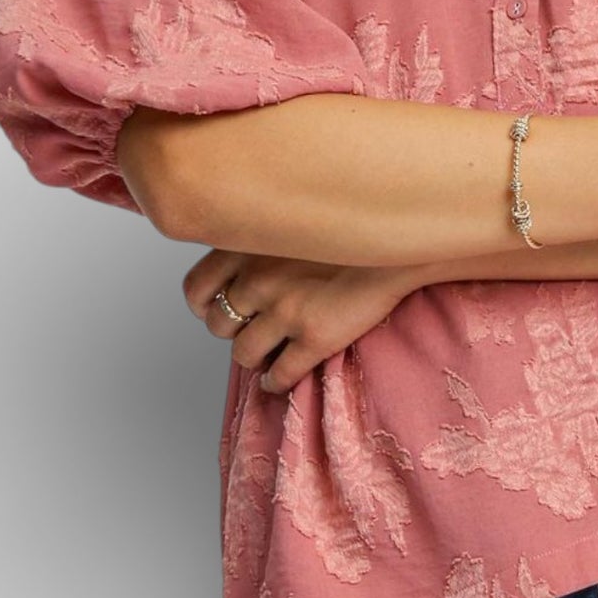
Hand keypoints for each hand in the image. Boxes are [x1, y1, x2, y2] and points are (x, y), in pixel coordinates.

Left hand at [181, 249, 414, 394]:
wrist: (401, 240)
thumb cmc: (350, 226)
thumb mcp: (292, 215)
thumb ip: (260, 236)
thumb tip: (241, 264)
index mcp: (248, 245)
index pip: (197, 287)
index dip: (204, 304)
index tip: (215, 307)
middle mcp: (258, 278)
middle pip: (219, 323)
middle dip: (232, 330)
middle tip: (249, 328)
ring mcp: (285, 310)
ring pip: (243, 354)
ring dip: (253, 358)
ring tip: (266, 356)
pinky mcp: (314, 338)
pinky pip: (279, 374)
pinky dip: (275, 382)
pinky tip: (281, 378)